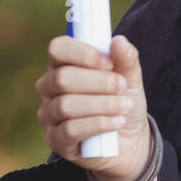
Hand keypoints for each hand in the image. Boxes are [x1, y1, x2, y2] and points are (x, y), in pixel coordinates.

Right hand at [35, 34, 150, 180]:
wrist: (130, 140)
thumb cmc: (124, 101)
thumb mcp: (131, 78)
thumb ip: (126, 59)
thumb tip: (119, 41)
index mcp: (64, 65)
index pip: (58, 48)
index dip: (83, 53)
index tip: (109, 62)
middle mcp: (49, 87)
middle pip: (62, 78)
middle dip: (99, 82)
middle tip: (122, 87)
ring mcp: (49, 114)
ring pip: (65, 105)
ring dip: (102, 105)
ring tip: (125, 106)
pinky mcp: (56, 140)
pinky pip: (70, 130)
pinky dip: (99, 124)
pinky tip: (117, 123)